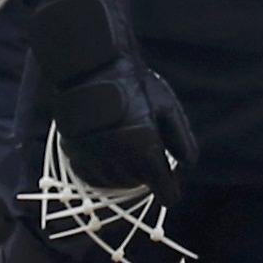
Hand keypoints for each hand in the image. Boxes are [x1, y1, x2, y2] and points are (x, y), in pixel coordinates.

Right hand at [25, 0, 189, 207]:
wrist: (90, 69)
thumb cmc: (134, 85)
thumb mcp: (167, 107)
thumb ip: (182, 140)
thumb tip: (187, 166)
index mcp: (147, 152)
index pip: (167, 194)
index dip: (171, 188)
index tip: (170, 181)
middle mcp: (120, 161)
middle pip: (140, 187)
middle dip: (146, 175)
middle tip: (146, 151)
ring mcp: (95, 160)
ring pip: (116, 185)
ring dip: (123, 174)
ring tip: (125, 147)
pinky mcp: (75, 155)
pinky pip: (92, 178)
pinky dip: (102, 171)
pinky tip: (108, 154)